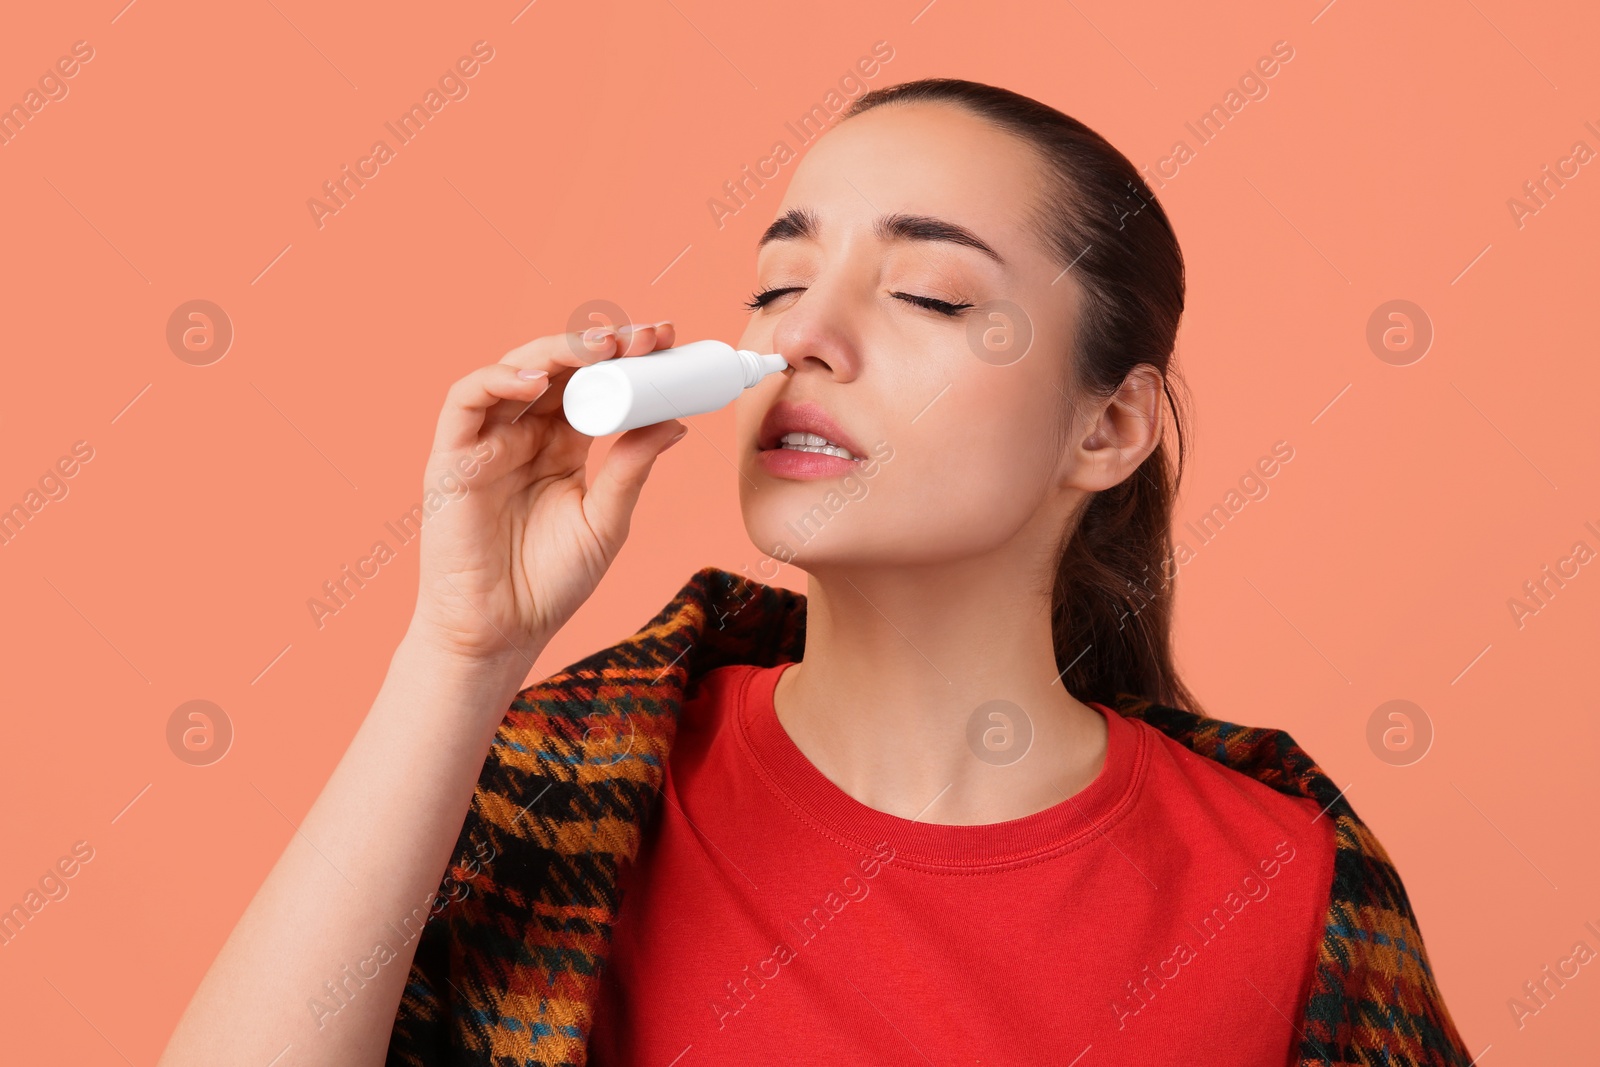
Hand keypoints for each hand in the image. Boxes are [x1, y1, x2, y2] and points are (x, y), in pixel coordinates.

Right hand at [406, 323, 685, 664]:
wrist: (502, 632)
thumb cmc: (550, 583)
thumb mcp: (606, 521)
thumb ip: (631, 469)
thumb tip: (675, 421)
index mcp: (562, 446)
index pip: (594, 385)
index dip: (627, 359)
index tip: (667, 341)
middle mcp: (524, 434)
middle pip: (560, 370)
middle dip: (602, 345)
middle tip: (645, 336)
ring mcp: (487, 441)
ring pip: (516, 371)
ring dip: (557, 350)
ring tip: (601, 346)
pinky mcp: (452, 456)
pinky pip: (466, 401)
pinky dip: (496, 380)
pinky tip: (535, 381)